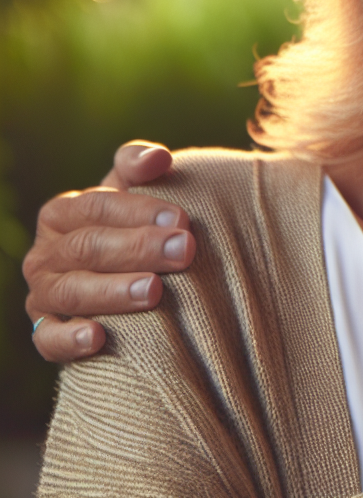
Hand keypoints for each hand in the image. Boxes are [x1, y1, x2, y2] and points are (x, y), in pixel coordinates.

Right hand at [23, 141, 194, 361]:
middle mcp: (46, 254)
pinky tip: (98, 338)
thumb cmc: (134, 224)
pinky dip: (70, 340)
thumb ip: (141, 166)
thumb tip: (158, 157)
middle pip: (88, 247)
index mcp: (62, 213)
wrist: (126, 275)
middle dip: (139, 248)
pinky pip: (49, 339)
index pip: (96, 206)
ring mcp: (43, 295)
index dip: (139, 210)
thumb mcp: (134, 191)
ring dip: (114, 292)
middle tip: (184, 251)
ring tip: (155, 290)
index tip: (181, 218)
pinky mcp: (46, 333)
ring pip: (72, 292)